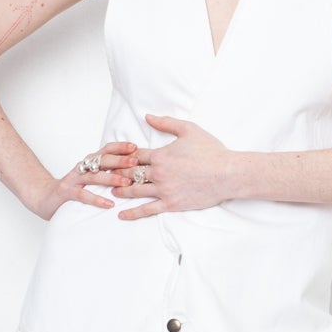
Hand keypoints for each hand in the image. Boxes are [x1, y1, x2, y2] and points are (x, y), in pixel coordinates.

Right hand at [31, 141, 139, 218]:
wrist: (45, 196)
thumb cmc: (72, 187)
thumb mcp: (90, 176)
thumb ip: (105, 171)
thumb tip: (131, 168)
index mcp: (89, 162)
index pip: (106, 150)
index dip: (120, 147)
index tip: (136, 147)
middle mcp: (82, 168)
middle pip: (102, 160)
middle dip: (119, 161)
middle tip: (135, 162)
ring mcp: (73, 180)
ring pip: (94, 177)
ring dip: (111, 179)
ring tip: (126, 183)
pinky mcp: (67, 193)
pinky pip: (83, 195)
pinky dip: (97, 199)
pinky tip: (109, 204)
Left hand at [113, 115, 236, 219]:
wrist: (228, 173)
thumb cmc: (211, 151)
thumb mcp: (188, 130)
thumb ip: (166, 122)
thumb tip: (148, 116)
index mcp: (160, 155)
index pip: (135, 155)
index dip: (122, 156)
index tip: (112, 157)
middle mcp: (158, 173)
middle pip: (131, 173)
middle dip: (116, 173)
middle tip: (104, 175)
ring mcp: (164, 190)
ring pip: (135, 191)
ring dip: (121, 191)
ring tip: (111, 191)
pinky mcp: (171, 204)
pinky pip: (147, 210)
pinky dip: (132, 213)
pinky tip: (121, 215)